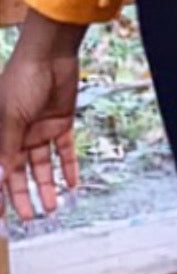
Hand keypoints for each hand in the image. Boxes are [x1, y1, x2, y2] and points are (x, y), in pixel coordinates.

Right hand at [0, 32, 80, 222]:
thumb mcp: (11, 118)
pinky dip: (68, 166)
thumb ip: (8, 149)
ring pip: (43, 166)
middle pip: (21, 172)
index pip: (1, 169)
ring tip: (52, 207)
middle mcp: (19, 134)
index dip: (2, 191)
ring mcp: (40, 129)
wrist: (49, 55)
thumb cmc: (22, 80)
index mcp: (1, 132)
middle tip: (30, 218)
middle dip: (24, 195)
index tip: (4, 214)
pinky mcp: (61, 123)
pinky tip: (71, 184)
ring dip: (47, 186)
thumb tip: (3, 177)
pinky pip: (65, 150)